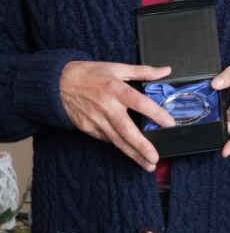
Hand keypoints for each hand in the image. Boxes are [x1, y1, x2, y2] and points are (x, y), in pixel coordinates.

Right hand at [59, 61, 174, 170]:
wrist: (57, 82)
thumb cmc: (90, 73)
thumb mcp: (117, 67)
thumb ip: (143, 71)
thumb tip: (166, 70)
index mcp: (116, 89)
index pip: (140, 103)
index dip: (156, 113)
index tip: (169, 123)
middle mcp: (106, 107)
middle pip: (127, 130)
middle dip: (142, 146)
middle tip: (155, 158)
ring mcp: (95, 120)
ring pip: (117, 140)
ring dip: (133, 154)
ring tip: (148, 164)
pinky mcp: (87, 128)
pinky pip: (106, 138)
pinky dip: (119, 145)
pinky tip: (130, 152)